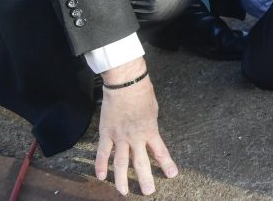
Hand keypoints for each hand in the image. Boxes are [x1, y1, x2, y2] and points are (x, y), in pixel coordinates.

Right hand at [96, 59, 177, 195]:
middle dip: (145, 179)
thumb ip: (151, 126)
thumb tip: (149, 135)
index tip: (172, 175)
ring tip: (124, 191)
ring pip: (120, 163)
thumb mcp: (153, 111)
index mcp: (150, 131)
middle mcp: (135, 138)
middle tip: (148, 192)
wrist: (125, 84)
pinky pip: (102, 153)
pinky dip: (100, 165)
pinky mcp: (106, 133)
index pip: (160, 152)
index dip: (166, 164)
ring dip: (121, 179)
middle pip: (140, 163)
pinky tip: (101, 177)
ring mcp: (119, 137)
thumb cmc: (142, 93)